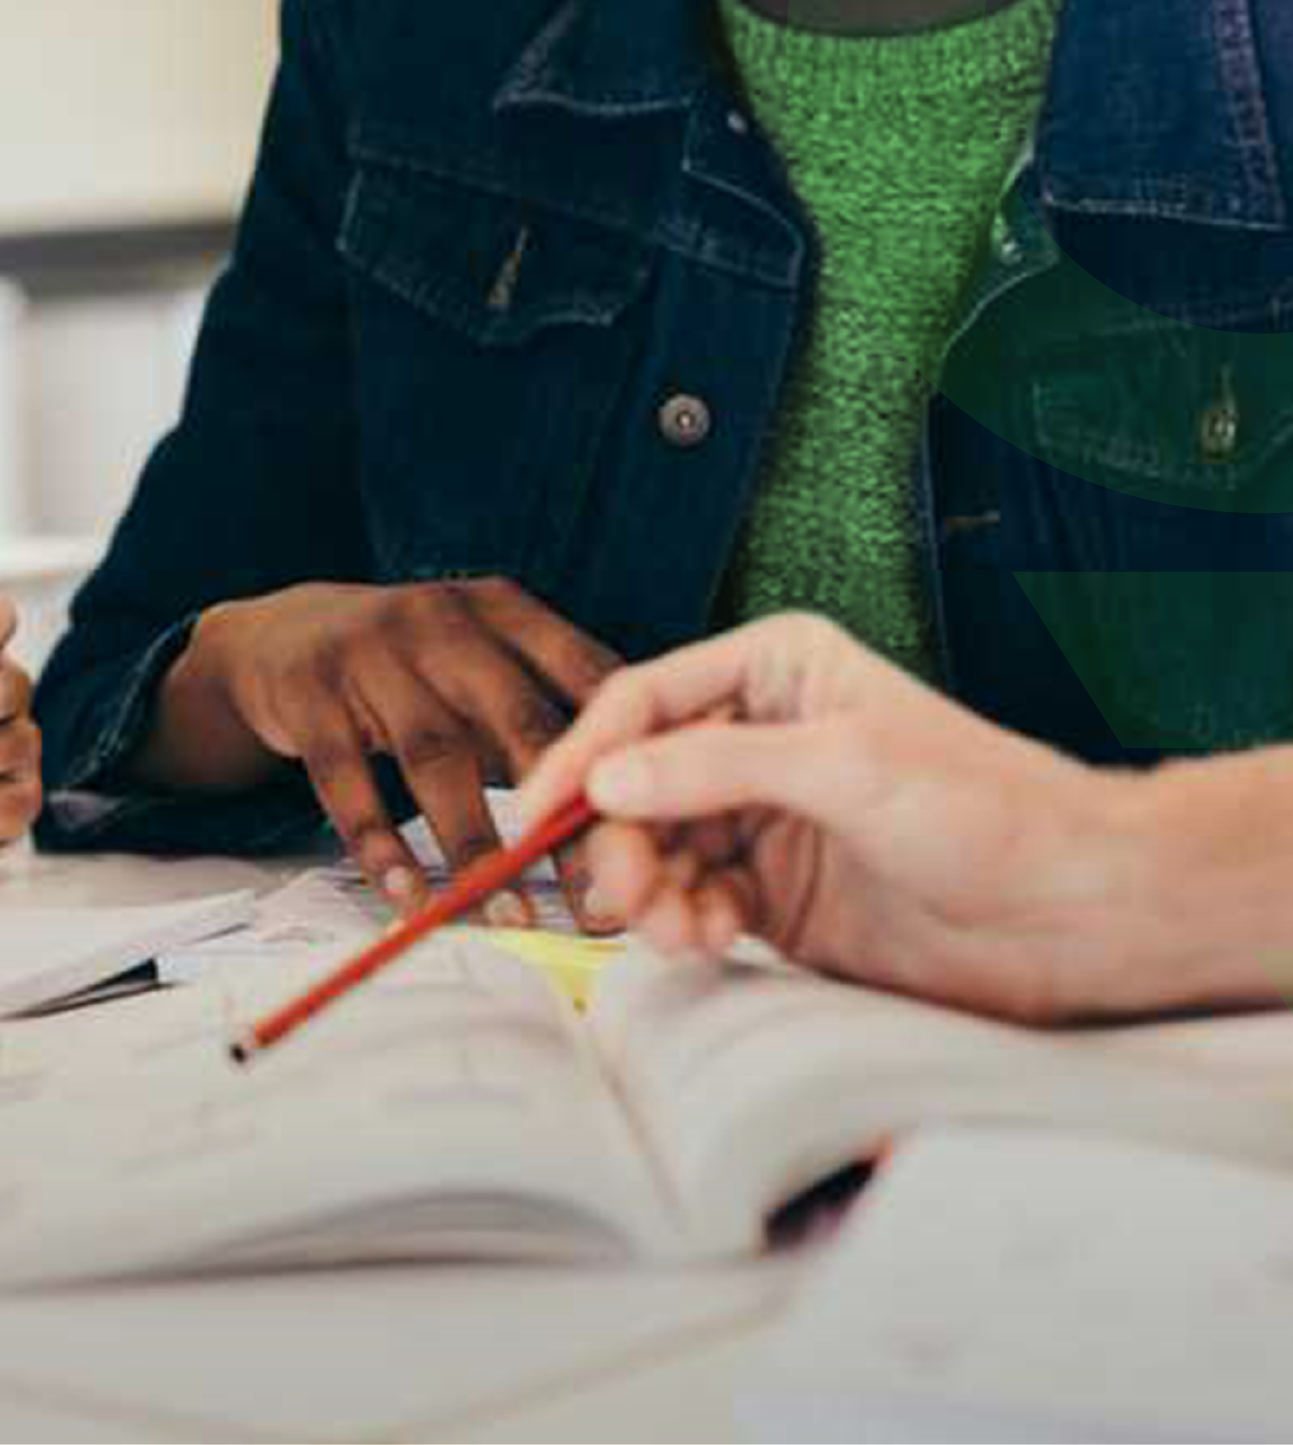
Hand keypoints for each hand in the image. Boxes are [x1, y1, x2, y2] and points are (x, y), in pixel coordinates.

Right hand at [161, 578, 619, 925]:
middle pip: (518, 722)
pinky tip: (412, 900)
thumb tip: (638, 799)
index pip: (584, 674)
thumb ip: (545, 706)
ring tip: (511, 918)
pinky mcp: (308, 695)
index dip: (626, 754)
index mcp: (501, 609)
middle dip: (564, 818)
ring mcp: (369, 654)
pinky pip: (348, 782)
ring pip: (437, 758)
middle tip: (602, 899)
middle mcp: (440, 621)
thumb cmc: (406, 667)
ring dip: (478, 847)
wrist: (275, 636)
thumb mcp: (478, 656)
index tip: (662, 832)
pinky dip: (383, 847)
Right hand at [517, 613, 1150, 1022]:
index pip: (642, 703)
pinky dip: (684, 925)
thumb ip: (716, 770)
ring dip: (649, 893)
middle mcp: (757, 737)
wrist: (1077, 913)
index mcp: (774, 671)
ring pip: (656, 850)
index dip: (580, 756)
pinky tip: (704, 942)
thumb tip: (604, 781)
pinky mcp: (775, 895)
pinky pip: (693, 902)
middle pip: (634, 783)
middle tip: (620, 898)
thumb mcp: (844, 768)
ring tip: (675, 931)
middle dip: (616, 841)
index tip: (536, 810)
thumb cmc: (987, 811)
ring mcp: (764, 818)